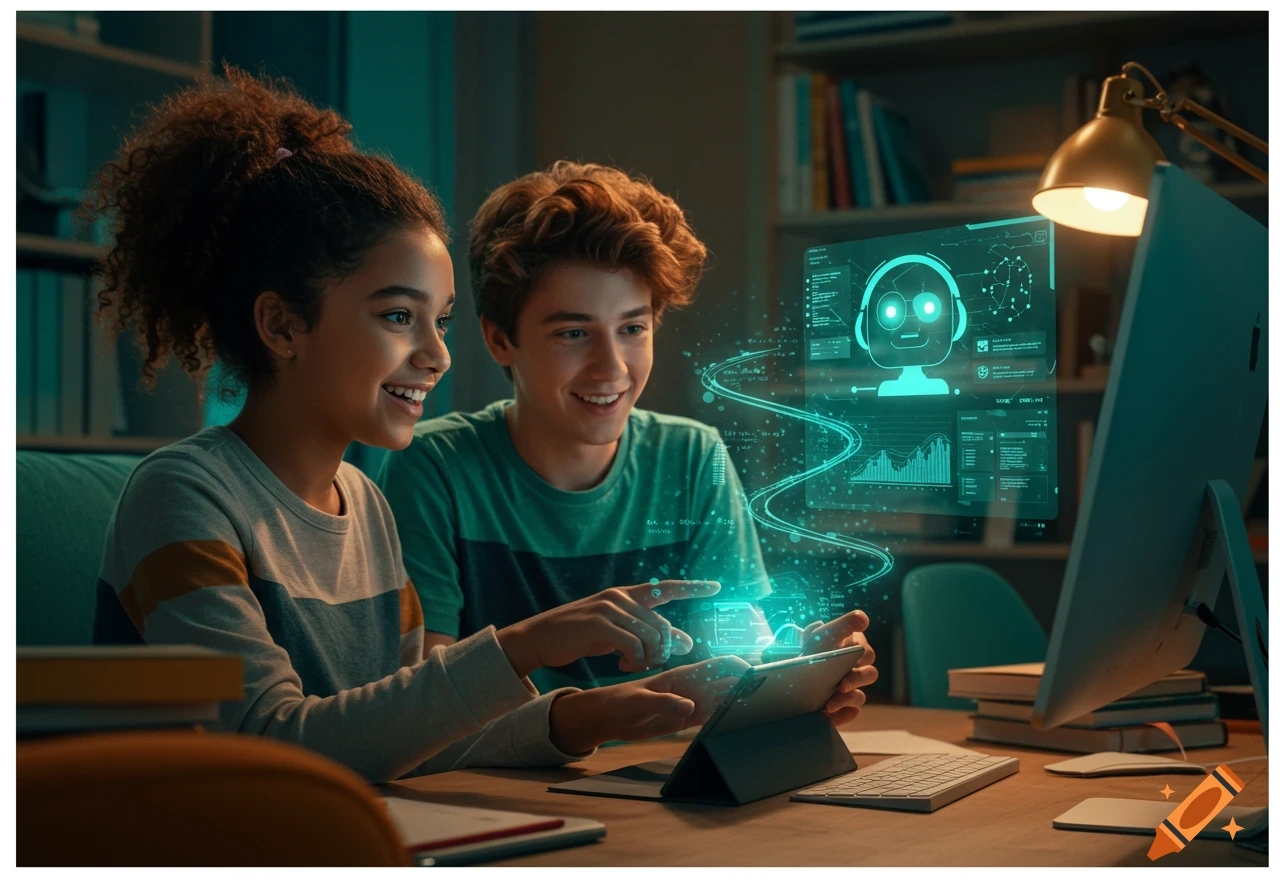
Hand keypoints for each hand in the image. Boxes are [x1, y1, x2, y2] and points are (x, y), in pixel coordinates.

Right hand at [496, 580, 720, 677]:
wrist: (540, 637)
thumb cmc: (580, 635)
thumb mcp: (615, 631)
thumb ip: (646, 633)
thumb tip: (686, 642)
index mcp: (625, 595)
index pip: (665, 588)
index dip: (692, 588)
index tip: (715, 586)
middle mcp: (620, 598)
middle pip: (662, 625)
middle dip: (664, 650)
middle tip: (651, 664)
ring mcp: (610, 609)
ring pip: (651, 637)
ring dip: (648, 659)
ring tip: (633, 666)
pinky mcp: (600, 625)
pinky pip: (633, 646)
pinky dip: (634, 661)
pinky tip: (622, 666)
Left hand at [548, 656, 750, 753]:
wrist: (610, 717)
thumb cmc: (620, 702)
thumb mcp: (638, 702)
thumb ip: (662, 703)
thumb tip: (688, 706)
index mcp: (683, 676)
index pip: (720, 666)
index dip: (741, 668)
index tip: (756, 677)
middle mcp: (693, 688)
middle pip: (730, 683)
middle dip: (748, 687)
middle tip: (768, 697)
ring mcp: (693, 704)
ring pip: (725, 700)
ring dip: (740, 703)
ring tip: (759, 711)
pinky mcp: (688, 720)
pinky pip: (714, 717)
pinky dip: (726, 718)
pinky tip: (738, 722)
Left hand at [799, 609, 877, 726]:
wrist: (789, 675)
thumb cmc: (810, 650)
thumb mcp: (822, 633)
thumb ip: (844, 624)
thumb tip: (863, 619)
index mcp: (853, 650)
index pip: (865, 651)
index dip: (860, 653)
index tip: (850, 653)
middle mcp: (855, 670)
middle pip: (870, 674)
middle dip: (856, 679)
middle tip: (840, 684)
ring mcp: (851, 690)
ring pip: (860, 696)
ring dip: (847, 699)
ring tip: (829, 703)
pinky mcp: (844, 707)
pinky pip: (852, 713)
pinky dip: (843, 714)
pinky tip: (829, 713)